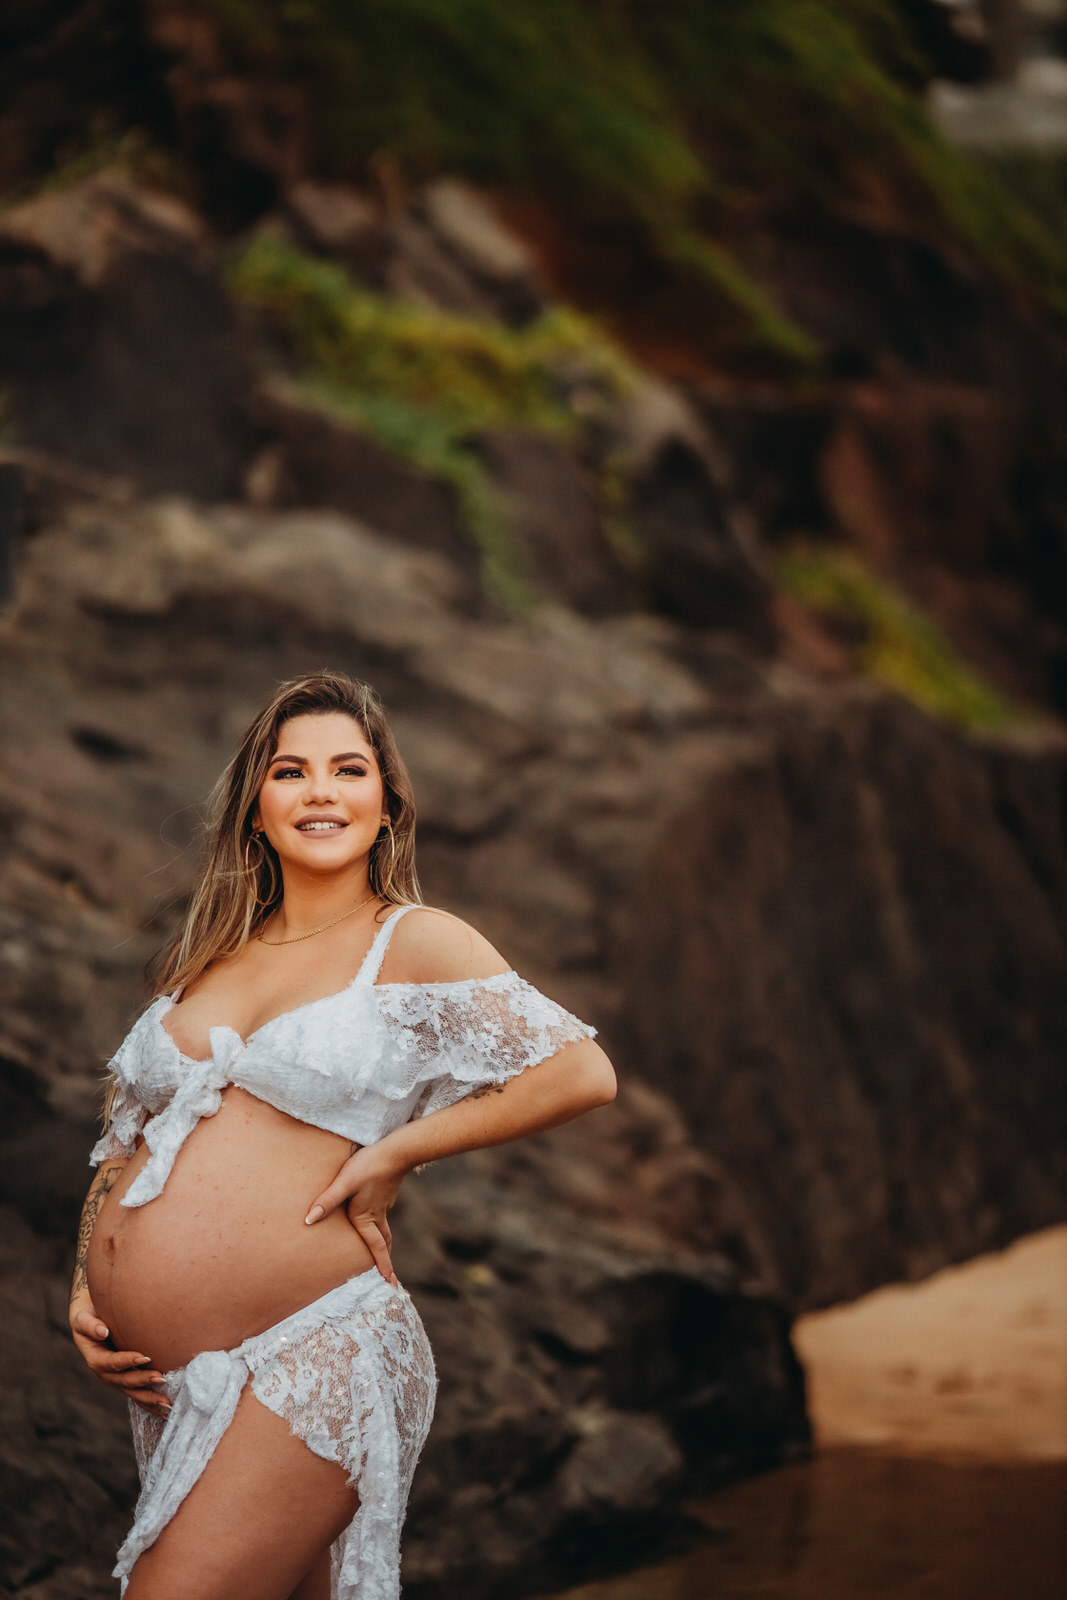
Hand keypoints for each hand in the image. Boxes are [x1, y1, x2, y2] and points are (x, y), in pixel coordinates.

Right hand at [69, 1295, 170, 1416]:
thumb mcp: (83, 1318)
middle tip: (162, 1378)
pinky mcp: (127, 1380)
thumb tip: (102, 1331)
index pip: (110, 1362)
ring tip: (167, 1403)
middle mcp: (105, 1373)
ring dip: (150, 1398)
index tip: (144, 1356)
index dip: (125, 1361)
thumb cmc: (90, 1314)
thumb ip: (90, 1324)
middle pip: (123, 1381)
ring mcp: (116, 1379)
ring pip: (133, 1392)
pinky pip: (139, 1394)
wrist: (93, 1320)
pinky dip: (151, 1404)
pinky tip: (166, 1412)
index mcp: (94, 1358)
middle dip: (142, 1381)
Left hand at [305, 1142, 405, 1287]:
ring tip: (380, 1251)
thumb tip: (309, 1221)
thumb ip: (327, 1200)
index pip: (377, 1249)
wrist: (397, 1151)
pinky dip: (379, 1225)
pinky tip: (372, 1216)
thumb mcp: (345, 1182)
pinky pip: (382, 1215)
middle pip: (383, 1243)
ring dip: (383, 1243)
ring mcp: (383, 1204)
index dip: (384, 1267)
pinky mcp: (384, 1193)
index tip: (391, 1285)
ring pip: (383, 1229)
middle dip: (385, 1260)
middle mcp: (377, 1215)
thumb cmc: (369, 1166)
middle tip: (388, 1277)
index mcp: (367, 1218)